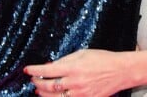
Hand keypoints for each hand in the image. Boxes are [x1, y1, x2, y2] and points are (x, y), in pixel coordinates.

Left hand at [25, 48, 146, 96]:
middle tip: (33, 79)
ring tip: (39, 90)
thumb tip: (50, 65)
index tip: (27, 69)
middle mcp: (75, 82)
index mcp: (74, 67)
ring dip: (43, 94)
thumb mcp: (82, 53)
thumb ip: (66, 59)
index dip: (35, 70)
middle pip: (48, 86)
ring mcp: (79, 94)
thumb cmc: (101, 59)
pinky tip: (52, 96)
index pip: (48, 70)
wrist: (119, 71)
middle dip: (37, 82)